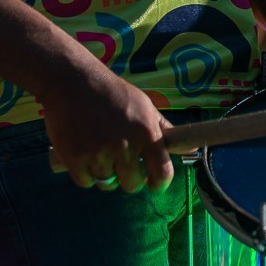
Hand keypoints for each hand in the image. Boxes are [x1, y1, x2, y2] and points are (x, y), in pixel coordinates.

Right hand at [42, 65, 173, 192]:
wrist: (71, 80)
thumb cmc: (113, 94)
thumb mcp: (144, 106)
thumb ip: (164, 131)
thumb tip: (194, 149)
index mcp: (146, 133)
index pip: (162, 174)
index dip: (158, 183)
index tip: (151, 182)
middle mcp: (124, 145)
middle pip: (132, 185)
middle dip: (127, 178)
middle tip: (119, 161)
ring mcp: (98, 152)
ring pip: (107, 184)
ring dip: (104, 173)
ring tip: (98, 149)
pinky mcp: (73, 157)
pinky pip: (85, 182)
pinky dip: (84, 173)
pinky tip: (83, 154)